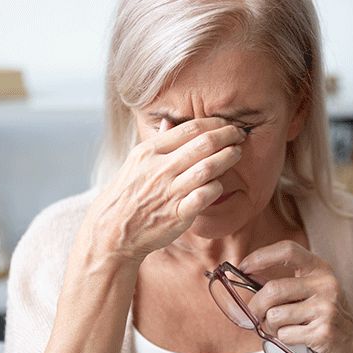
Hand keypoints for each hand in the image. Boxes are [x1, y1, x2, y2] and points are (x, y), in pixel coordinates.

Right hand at [80, 117, 246, 263]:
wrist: (113, 231)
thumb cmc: (126, 195)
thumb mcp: (134, 163)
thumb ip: (156, 142)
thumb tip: (168, 121)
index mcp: (149, 152)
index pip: (189, 128)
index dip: (213, 123)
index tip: (226, 124)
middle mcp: (159, 169)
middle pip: (203, 144)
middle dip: (227, 136)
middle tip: (239, 135)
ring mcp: (169, 192)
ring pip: (207, 168)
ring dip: (227, 158)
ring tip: (236, 153)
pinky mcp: (177, 214)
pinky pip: (205, 196)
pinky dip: (216, 187)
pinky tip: (220, 184)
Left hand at [239, 239, 352, 352]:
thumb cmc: (324, 315)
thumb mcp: (308, 291)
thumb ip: (281, 283)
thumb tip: (246, 276)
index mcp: (320, 268)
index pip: (287, 250)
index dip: (261, 256)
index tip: (243, 267)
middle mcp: (325, 284)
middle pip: (272, 289)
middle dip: (256, 306)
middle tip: (255, 314)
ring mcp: (326, 308)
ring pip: (274, 315)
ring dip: (270, 326)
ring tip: (283, 327)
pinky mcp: (324, 332)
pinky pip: (284, 334)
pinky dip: (283, 338)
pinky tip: (297, 336)